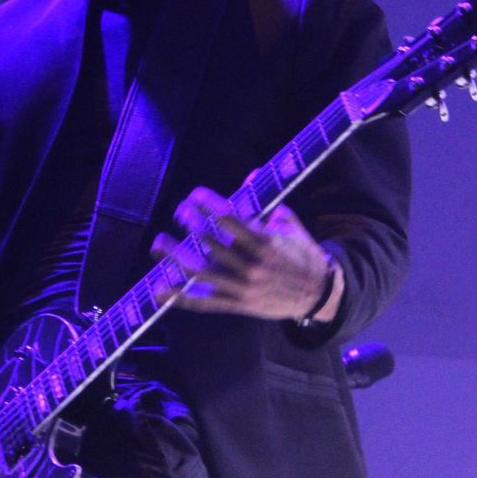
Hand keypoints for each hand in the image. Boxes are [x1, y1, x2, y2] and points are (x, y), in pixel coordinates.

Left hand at [152, 186, 342, 321]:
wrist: (318, 294)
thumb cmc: (302, 253)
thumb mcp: (290, 223)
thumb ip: (267, 201)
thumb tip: (252, 173)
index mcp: (265, 242)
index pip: (229, 218)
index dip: (208, 203)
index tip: (194, 194)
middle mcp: (251, 265)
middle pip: (210, 241)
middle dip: (190, 222)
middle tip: (180, 212)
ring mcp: (242, 287)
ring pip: (201, 271)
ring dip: (175, 256)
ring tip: (158, 243)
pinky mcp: (237, 304)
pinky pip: (204, 301)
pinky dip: (180, 297)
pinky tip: (159, 289)